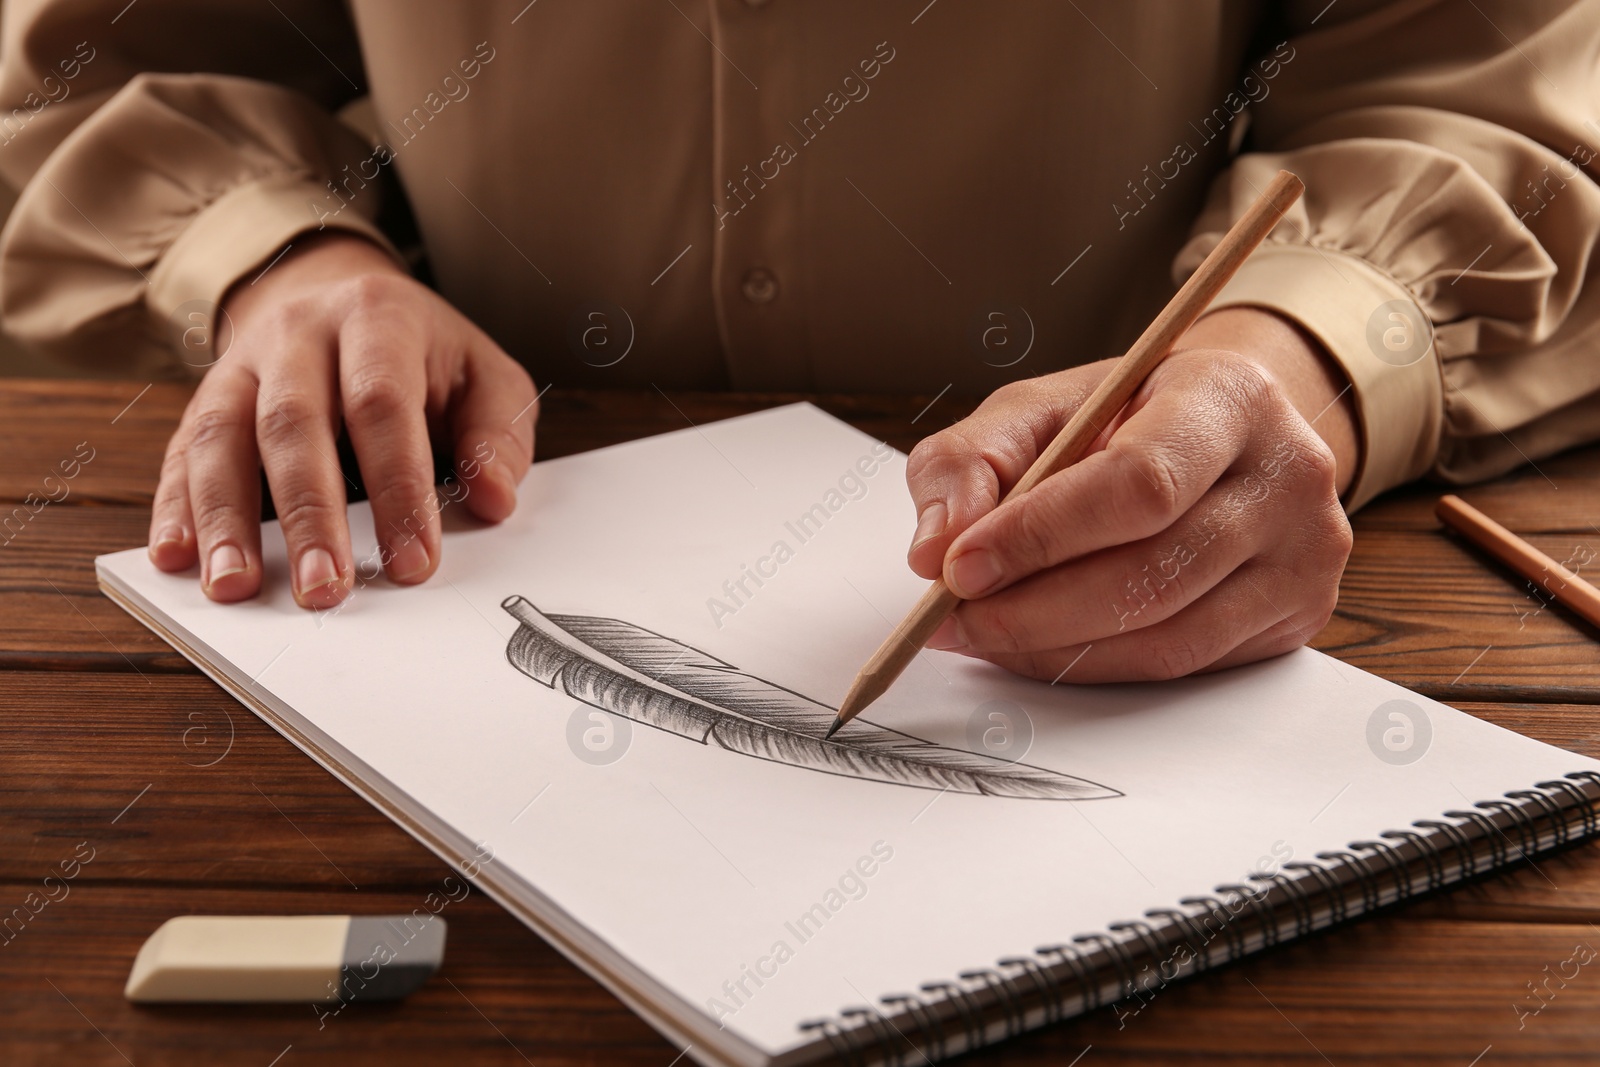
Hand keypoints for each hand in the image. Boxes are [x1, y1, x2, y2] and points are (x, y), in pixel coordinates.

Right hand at [148, 233, 536, 607]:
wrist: (342, 292)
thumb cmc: (422, 353)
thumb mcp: (484, 374)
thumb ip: (498, 433)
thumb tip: (495, 499)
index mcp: (377, 317)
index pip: (381, 405)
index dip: (398, 488)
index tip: (412, 561)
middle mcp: (299, 332)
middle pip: (293, 423)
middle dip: (308, 515)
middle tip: (324, 589)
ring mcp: (243, 363)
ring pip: (221, 436)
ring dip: (225, 519)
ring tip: (236, 586)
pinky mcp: (206, 397)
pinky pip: (181, 452)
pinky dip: (175, 508)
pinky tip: (177, 557)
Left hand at [905, 306, 1356, 681]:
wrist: (1222, 435)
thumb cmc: (1124, 417)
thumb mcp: (1038, 409)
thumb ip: (970, 461)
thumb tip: (934, 545)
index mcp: (1229, 396)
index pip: (1140, 482)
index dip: (1042, 535)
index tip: (959, 566)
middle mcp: (1288, 474)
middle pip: (1153, 572)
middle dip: (1032, 607)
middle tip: (951, 616)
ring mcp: (1304, 552)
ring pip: (1165, 633)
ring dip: (1051, 647)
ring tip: (979, 632)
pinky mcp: (1295, 615)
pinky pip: (1180, 663)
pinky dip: (1092, 664)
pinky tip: (1036, 646)